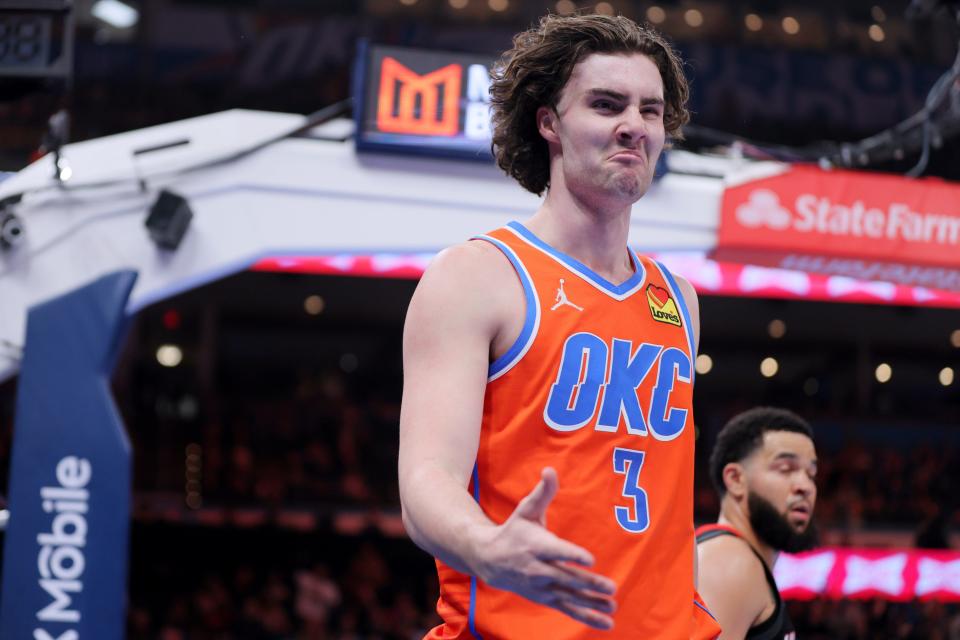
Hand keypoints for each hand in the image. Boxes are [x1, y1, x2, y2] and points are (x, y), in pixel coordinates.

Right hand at [471, 468, 617, 629]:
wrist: (489, 559)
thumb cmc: (514, 531)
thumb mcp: (525, 510)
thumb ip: (542, 492)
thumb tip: (550, 470)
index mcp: (537, 545)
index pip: (556, 551)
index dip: (572, 555)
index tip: (590, 559)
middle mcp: (539, 569)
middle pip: (567, 577)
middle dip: (588, 584)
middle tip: (610, 587)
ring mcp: (542, 587)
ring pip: (569, 597)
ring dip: (591, 604)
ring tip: (612, 608)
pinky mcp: (546, 598)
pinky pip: (568, 609)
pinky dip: (586, 617)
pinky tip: (607, 624)